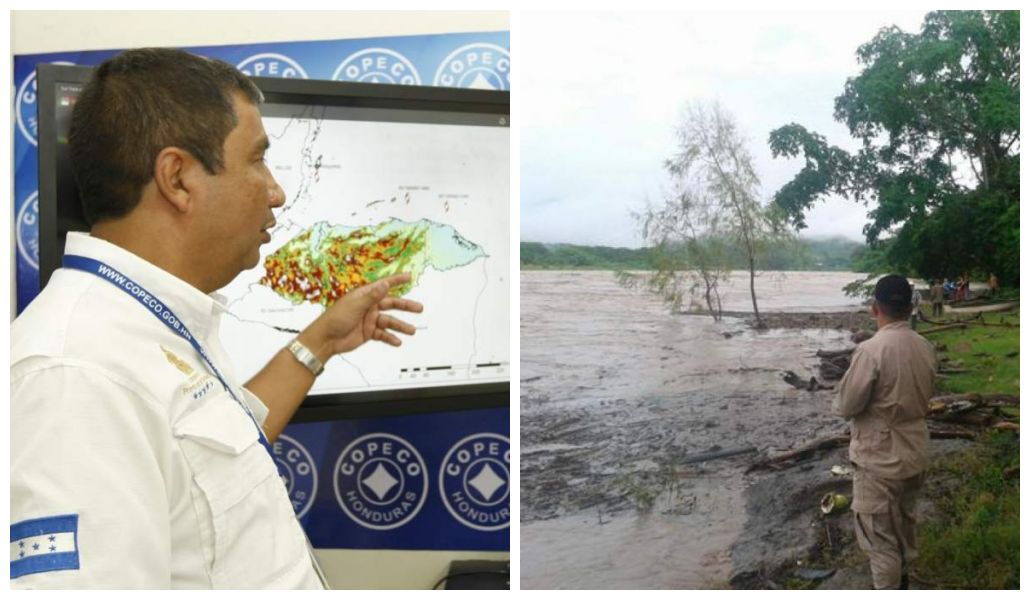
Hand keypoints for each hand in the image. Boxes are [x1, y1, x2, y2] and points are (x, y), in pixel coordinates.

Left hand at [300, 274, 422, 358]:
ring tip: (411, 330)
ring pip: (389, 321)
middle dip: (405, 306)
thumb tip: (385, 284)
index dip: (396, 280)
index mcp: (365, 296)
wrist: (326, 339)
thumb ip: (373, 295)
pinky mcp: (368, 332)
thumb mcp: (356, 305)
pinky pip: (383, 334)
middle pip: (391, 304)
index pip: (384, 286)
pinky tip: (397, 341)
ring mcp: (369, 320)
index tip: (409, 276)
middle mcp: (369, 306)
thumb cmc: (336, 318)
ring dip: (400, 326)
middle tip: (419, 308)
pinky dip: (390, 338)